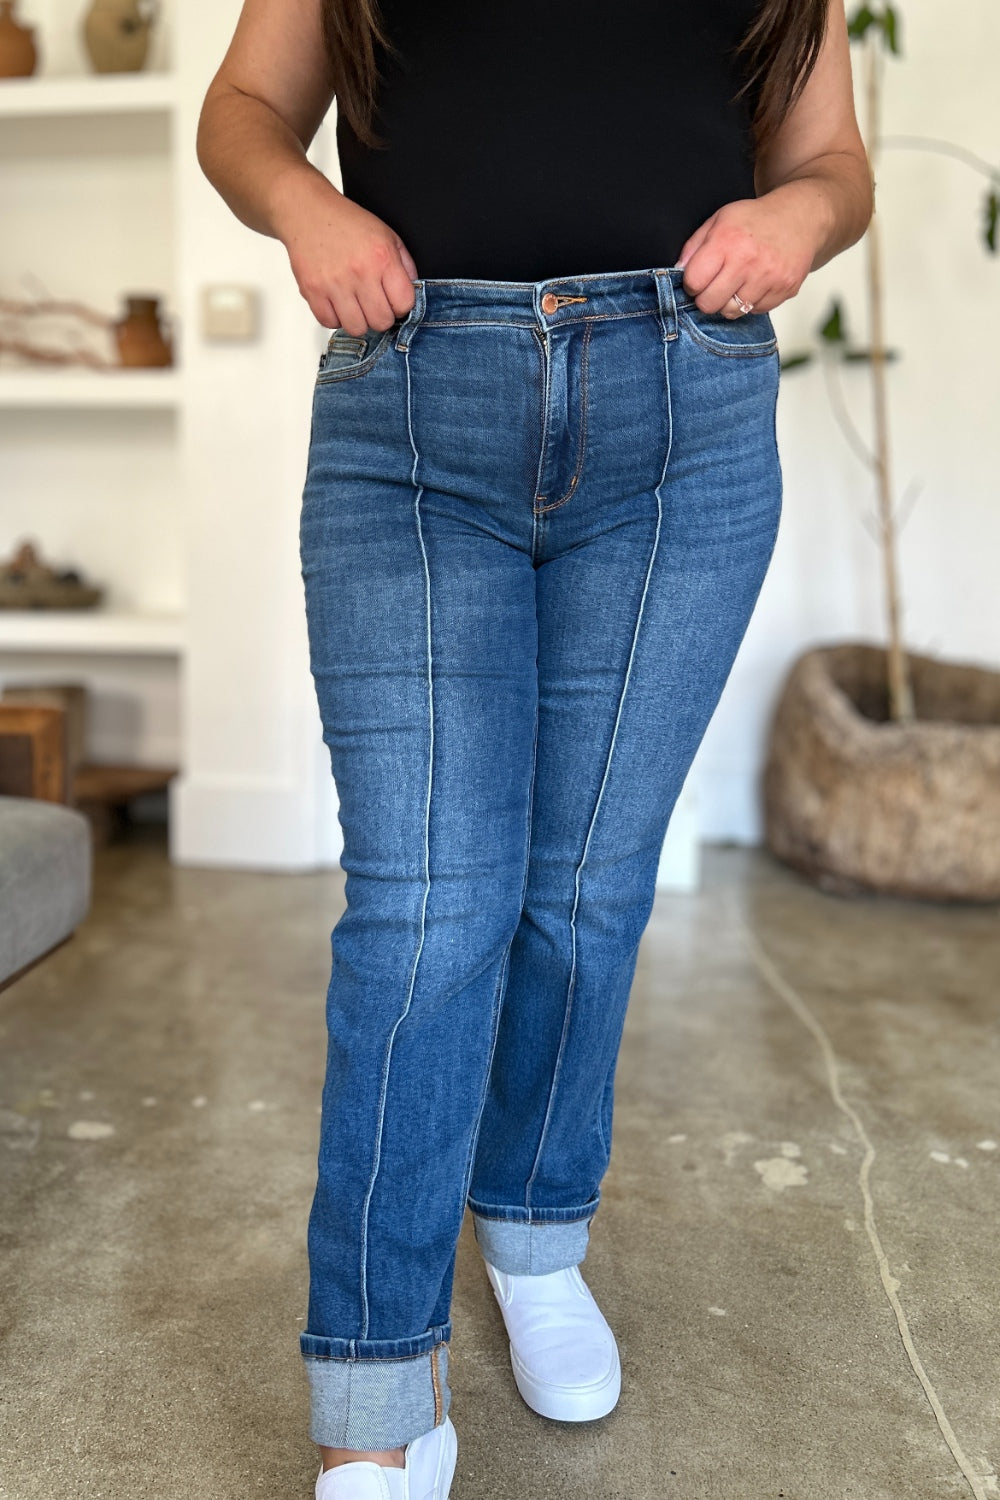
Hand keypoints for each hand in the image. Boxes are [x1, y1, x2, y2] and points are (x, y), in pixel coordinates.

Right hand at [277, 170, 418, 335]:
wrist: (307, 210)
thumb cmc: (346, 223)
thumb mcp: (386, 235)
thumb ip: (404, 264)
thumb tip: (412, 291)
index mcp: (382, 258)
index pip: (404, 304)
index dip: (401, 306)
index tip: (393, 300)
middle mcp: (359, 272)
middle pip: (381, 322)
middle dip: (380, 316)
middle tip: (374, 304)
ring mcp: (334, 283)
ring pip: (356, 328)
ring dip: (358, 320)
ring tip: (355, 305)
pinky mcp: (312, 290)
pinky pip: (329, 323)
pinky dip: (334, 317)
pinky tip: (337, 302)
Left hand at [676, 191, 818, 318]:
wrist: (800, 217)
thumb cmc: (755, 219)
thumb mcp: (720, 220)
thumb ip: (694, 247)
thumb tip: (676, 272)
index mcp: (727, 241)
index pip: (694, 282)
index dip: (691, 283)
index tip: (698, 278)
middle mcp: (748, 261)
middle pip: (709, 304)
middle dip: (706, 298)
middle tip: (714, 285)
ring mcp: (769, 278)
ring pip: (732, 312)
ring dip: (729, 302)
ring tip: (736, 284)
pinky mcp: (784, 290)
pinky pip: (755, 311)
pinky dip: (751, 302)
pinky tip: (755, 283)